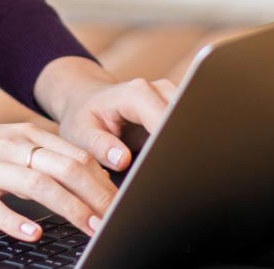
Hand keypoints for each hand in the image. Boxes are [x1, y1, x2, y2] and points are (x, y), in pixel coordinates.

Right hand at [0, 112, 116, 241]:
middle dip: (96, 194)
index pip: (74, 153)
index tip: (123, 201)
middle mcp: (7, 146)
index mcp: (20, 134)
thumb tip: (77, 178)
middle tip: (116, 218)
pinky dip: (15, 218)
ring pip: (37, 183)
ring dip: (70, 207)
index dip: (103, 178)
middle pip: (64, 166)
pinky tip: (33, 231)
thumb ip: (34, 156)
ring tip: (91, 227)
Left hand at [34, 57, 176, 174]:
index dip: (171, 146)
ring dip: (188, 149)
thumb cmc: (83, 117)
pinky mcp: (176, 112)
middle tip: (179, 181)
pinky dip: (186, 146)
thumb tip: (122, 159)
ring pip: (192, 125)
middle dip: (184, 150)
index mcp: (136, 95)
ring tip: (180, 177)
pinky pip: (189, 127)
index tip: (171, 171)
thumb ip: (99, 145)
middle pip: (184, 121)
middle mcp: (158, 91)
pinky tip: (180, 167)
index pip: (164, 120)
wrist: (86, 101)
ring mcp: (170, 99)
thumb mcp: (81, 132)